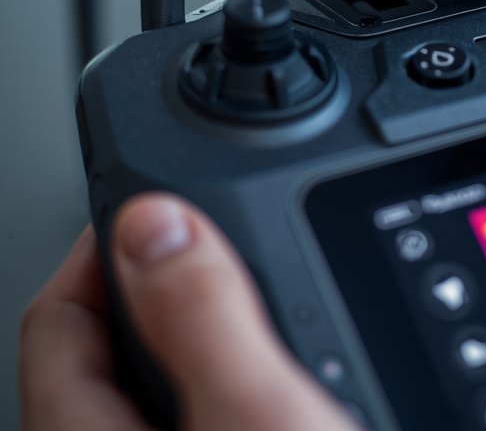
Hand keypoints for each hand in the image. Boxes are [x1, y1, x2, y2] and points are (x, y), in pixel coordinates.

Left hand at [19, 194, 361, 430]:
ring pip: (163, 378)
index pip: (57, 317)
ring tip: (277, 296)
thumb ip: (204, 314)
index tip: (166, 205)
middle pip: (108, 345)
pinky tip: (298, 369)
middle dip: (168, 281)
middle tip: (232, 241)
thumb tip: (157, 221)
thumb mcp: (258, 413)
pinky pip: (207, 405)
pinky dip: (242, 371)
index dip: (105, 243)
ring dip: (214, 327)